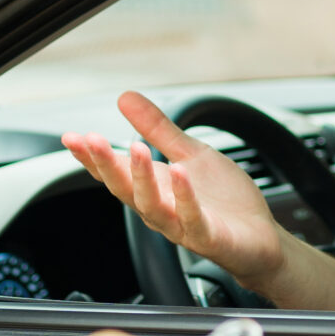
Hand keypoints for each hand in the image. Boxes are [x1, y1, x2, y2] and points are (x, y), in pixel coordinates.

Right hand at [62, 93, 291, 293]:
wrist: (262, 238)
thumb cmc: (224, 201)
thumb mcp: (190, 154)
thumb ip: (158, 129)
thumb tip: (124, 98)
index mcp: (154, 187)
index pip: (115, 172)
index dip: (92, 157)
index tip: (71, 137)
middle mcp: (162, 208)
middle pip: (124, 189)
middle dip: (106, 164)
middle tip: (90, 139)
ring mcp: (183, 225)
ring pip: (151, 206)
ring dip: (141, 177)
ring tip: (135, 149)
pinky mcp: (209, 237)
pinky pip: (192, 218)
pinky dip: (184, 197)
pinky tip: (179, 173)